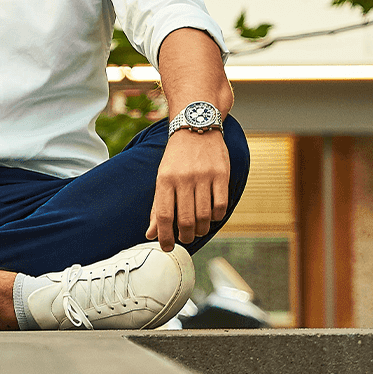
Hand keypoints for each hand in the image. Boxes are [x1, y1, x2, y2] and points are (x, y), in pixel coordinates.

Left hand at [146, 129, 229, 250]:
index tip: (166, 248)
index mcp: (165, 179)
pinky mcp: (221, 174)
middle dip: (185, 236)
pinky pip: (220, 205)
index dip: (165, 237)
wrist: (196, 126)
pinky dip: (216, 217)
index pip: (164, 216)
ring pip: (204, 216)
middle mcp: (184, 178)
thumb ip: (158, 206)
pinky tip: (211, 216)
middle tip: (185, 239)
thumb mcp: (162, 178)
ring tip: (198, 230)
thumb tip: (151, 234)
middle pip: (186, 220)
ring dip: (201, 230)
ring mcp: (204, 176)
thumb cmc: (177, 157)